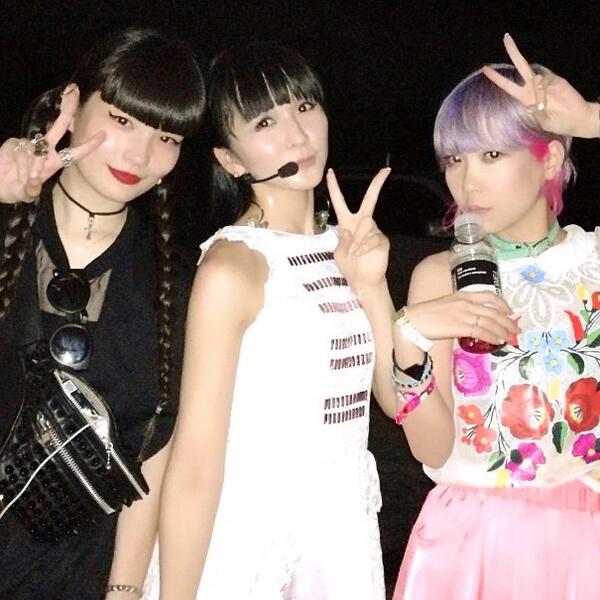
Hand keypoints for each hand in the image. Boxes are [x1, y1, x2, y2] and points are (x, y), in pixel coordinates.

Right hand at [0, 84, 104, 203]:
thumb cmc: (16, 189)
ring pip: (35, 149)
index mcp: (54, 163)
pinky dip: (20, 162)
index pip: (75, 153)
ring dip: (31, 165)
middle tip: (75, 91)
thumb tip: (35, 182)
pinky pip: (21, 151)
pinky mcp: (15, 143)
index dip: (89, 145)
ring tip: (26, 177)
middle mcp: (45, 151)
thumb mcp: (26, 194)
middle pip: (58, 128)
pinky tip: (16, 170)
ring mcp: (29, 145)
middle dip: (67, 110)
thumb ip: (31, 191)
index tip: (103, 135)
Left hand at [326, 167, 390, 289]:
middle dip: (377, 184)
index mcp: (347, 223)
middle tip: (386, 171)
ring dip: (356, 239)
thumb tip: (350, 231)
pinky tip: (360, 255)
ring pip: (365, 224)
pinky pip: (372, 237)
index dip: (334, 187)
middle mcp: (362, 223)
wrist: (362, 281)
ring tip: (354, 252)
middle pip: (370, 200)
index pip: (340, 202)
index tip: (330, 172)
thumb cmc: (349, 266)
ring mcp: (374, 230)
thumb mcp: (338, 252)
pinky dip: (363, 247)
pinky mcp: (382, 239)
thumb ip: (342, 239)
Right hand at [403, 291, 518, 345]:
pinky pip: (482, 332)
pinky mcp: (461, 326)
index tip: (510, 311)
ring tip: (510, 338)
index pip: (489, 296)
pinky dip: (492, 336)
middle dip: (507, 322)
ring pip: (490, 322)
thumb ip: (461, 310)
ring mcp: (464, 314)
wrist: (414, 322)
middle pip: (493, 312)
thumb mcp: (446, 305)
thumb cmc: (426, 315)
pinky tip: (498, 341)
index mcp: (462, 295)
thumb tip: (473, 321)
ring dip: (503, 331)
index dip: (502, 304)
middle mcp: (466, 303)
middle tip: (516, 330)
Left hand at [482, 33, 598, 138]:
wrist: (577, 119)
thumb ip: (536, 113)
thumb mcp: (543, 122)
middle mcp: (533, 88)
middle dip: (513, 52)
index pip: (507, 85)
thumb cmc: (557, 122)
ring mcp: (545, 83)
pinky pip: (547, 79)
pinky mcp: (557, 81)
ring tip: (543, 104)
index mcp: (524, 98)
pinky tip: (547, 94)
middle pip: (521, 66)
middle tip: (506, 38)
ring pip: (535, 76)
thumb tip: (531, 103)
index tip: (485, 68)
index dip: (497, 78)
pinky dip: (545, 86)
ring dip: (536, 89)